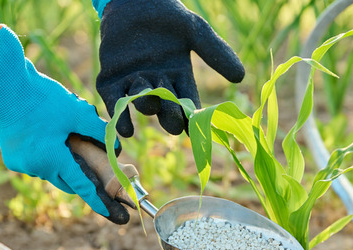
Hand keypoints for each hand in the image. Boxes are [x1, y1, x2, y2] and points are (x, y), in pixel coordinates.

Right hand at [0, 25, 128, 223]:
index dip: (98, 199)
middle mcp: (36, 168)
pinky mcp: (11, 158)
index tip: (110, 213)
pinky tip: (49, 135)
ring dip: (63, 162)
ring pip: (52, 170)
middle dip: (81, 176)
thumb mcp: (77, 112)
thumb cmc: (41, 98)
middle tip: (93, 167)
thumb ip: (99, 132)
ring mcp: (21, 164)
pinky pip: (37, 163)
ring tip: (68, 139)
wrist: (1, 85)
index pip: (82, 186)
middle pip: (67, 180)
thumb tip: (115, 147)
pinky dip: (47, 155)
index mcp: (54, 160)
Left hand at [95, 0, 244, 136]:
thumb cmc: (167, 15)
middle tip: (174, 121)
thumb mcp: (195, 31)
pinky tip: (124, 129)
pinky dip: (120, 117)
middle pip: (166, 110)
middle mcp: (158, 85)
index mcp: (180, 77)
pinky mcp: (111, 80)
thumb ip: (215, 53)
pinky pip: (115, 102)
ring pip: (142, 103)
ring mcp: (134, 83)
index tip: (197, 131)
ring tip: (149, 103)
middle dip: (170, 117)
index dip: (192, 118)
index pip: (188, 103)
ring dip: (146, 106)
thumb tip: (241, 77)